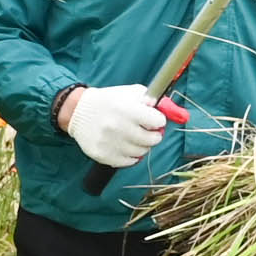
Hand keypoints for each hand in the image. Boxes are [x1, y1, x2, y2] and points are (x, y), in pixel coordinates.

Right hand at [58, 83, 175, 172]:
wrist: (77, 111)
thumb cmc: (109, 101)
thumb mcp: (131, 93)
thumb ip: (153, 100)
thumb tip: (178, 113)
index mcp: (126, 109)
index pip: (158, 121)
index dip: (157, 120)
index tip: (152, 119)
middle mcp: (118, 127)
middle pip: (153, 139)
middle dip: (153, 135)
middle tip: (146, 131)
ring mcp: (110, 143)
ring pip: (142, 152)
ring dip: (141, 146)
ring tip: (133, 137)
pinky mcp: (103, 155)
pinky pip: (128, 162)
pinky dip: (130, 156)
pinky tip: (124, 146)